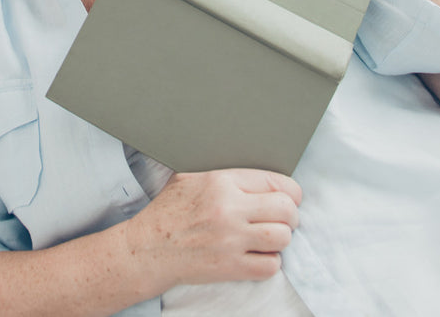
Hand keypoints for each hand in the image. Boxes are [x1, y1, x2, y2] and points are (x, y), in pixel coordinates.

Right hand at [125, 169, 300, 288]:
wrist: (149, 248)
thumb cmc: (169, 211)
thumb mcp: (190, 177)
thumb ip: (223, 173)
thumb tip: (252, 174)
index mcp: (221, 181)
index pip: (275, 181)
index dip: (290, 191)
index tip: (290, 198)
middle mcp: (230, 209)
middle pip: (286, 209)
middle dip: (291, 215)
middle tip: (284, 219)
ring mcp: (231, 240)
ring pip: (283, 237)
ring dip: (281, 239)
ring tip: (271, 237)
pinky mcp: (231, 267)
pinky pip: (270, 266)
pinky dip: (270, 262)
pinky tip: (259, 255)